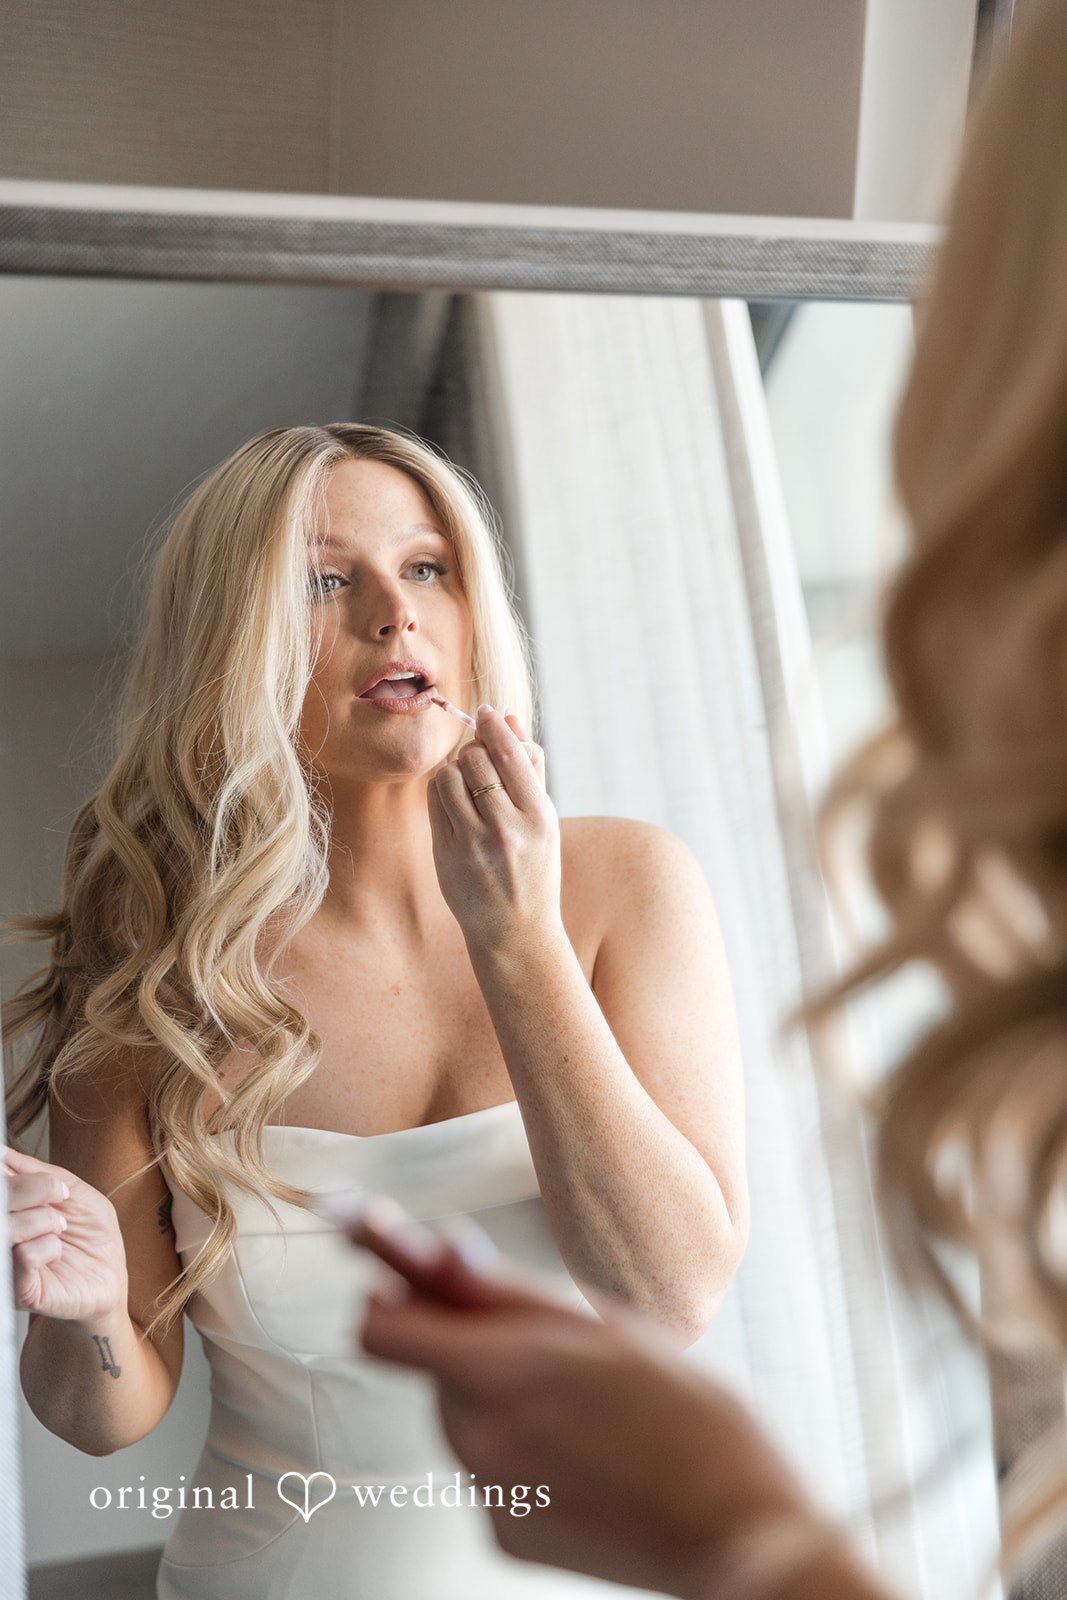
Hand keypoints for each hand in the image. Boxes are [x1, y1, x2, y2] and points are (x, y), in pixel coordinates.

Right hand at [4, 1145, 128, 1323]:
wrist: (109, 1279)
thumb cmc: (92, 1235)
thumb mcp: (76, 1193)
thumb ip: (42, 1174)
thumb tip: (5, 1154)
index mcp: (12, 1209)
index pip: (1, 1181)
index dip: (15, 1173)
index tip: (45, 1179)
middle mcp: (4, 1233)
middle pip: (1, 1197)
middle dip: (34, 1189)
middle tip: (59, 1197)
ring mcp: (7, 1261)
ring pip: (8, 1226)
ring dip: (44, 1219)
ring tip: (60, 1228)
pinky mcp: (17, 1289)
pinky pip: (23, 1255)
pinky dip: (47, 1246)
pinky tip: (56, 1252)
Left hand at [332, 1197, 844, 1599]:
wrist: (738, 1530)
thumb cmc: (685, 1412)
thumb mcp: (601, 1324)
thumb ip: (504, 1294)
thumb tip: (437, 1253)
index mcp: (495, 1372)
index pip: (378, 1329)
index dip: (382, 1289)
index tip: (385, 1260)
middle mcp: (473, 1439)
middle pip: (430, 1367)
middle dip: (469, 1345)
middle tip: (546, 1340)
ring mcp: (486, 1497)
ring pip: (462, 1416)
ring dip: (499, 1395)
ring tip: (585, 1403)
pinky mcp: (504, 1539)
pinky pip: (490, 1472)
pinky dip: (522, 1452)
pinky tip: (588, 1453)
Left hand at [427, 706, 561, 951]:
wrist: (516, 931)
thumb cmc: (535, 867)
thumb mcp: (546, 820)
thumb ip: (530, 769)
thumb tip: (510, 718)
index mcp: (539, 818)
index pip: (509, 754)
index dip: (493, 726)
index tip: (485, 713)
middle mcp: (506, 830)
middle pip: (475, 761)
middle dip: (475, 752)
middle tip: (480, 759)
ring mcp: (473, 845)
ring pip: (448, 777)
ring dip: (455, 770)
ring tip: (467, 782)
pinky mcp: (447, 855)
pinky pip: (435, 802)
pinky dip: (442, 791)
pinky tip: (454, 800)